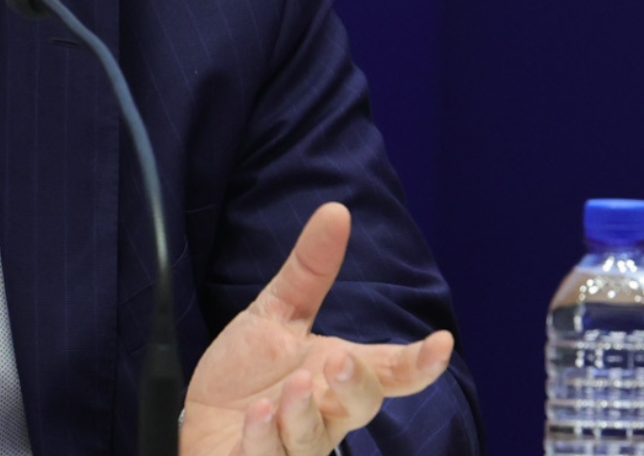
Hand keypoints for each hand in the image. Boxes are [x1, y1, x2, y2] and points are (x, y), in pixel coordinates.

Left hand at [180, 203, 454, 455]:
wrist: (203, 425)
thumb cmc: (246, 376)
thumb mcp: (274, 315)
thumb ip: (308, 271)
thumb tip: (336, 210)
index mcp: (336, 376)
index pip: (390, 371)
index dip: (419, 363)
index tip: (441, 344)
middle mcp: (325, 415)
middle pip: (359, 406)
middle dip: (355, 385)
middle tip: (340, 359)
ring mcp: (295, 446)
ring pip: (315, 439)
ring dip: (303, 414)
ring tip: (289, 389)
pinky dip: (264, 440)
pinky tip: (255, 417)